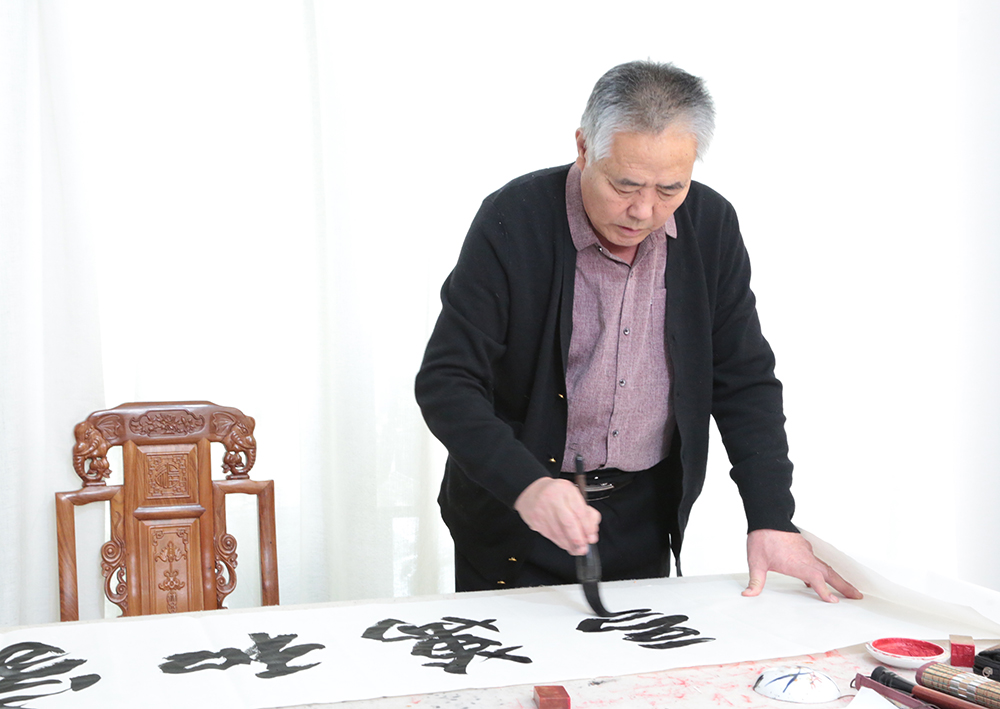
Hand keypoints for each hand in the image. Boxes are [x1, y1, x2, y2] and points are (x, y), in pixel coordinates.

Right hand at [513, 477, 600, 555]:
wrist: (532, 493)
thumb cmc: (557, 495)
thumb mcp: (574, 496)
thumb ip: (587, 513)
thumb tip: (592, 533)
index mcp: (566, 489)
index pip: (580, 510)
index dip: (587, 527)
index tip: (591, 536)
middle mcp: (553, 498)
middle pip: (568, 522)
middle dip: (578, 538)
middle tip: (584, 548)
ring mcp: (542, 509)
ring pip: (558, 532)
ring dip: (569, 544)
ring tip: (577, 549)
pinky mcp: (535, 520)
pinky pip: (550, 535)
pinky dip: (560, 542)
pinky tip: (566, 544)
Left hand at [742, 529, 862, 602]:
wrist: (766, 518)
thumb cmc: (762, 538)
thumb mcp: (756, 562)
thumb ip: (755, 581)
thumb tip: (748, 594)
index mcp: (797, 563)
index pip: (816, 579)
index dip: (825, 591)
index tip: (834, 601)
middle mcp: (806, 558)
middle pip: (829, 574)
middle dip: (844, 586)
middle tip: (857, 596)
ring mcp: (807, 552)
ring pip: (826, 567)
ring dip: (837, 579)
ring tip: (847, 590)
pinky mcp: (804, 548)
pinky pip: (818, 562)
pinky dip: (824, 571)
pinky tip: (818, 578)